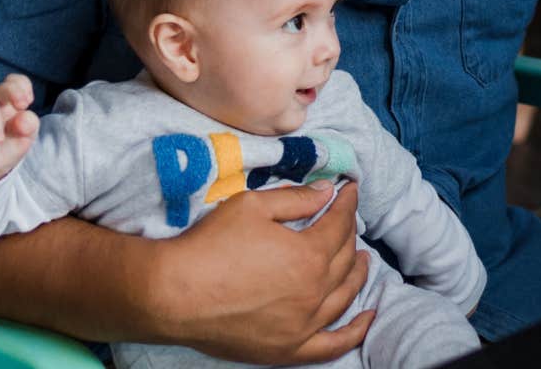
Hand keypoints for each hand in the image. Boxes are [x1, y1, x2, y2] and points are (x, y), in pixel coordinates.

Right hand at [0, 74, 38, 192]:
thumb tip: (24, 117)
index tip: (27, 102)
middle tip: (21, 105)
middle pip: (1, 88)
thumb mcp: (25, 139)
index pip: (15, 82)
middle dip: (12, 92)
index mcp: (11, 104)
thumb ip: (29, 127)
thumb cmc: (9, 147)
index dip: (21, 85)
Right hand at [153, 181, 374, 363]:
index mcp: (309, 255)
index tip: (350, 189)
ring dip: (358, 275)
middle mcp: (314, 293)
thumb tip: (327, 192)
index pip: (340, 224)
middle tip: (346, 219)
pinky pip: (333, 344)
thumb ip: (296, 199)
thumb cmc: (210, 245)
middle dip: (350, 233)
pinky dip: (355, 330)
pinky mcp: (287, 350)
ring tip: (361, 260)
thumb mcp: (253, 206)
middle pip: (344, 259)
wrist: (172, 294)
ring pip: (345, 297)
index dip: (347, 202)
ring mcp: (303, 325)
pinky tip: (368, 317)